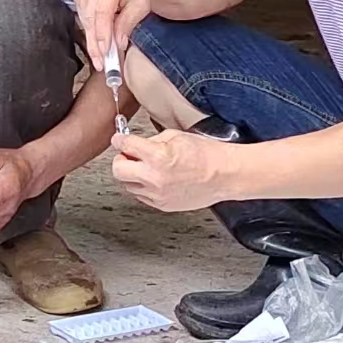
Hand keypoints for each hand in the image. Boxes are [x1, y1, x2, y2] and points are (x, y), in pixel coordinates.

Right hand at [73, 0, 153, 70]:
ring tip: (100, 58)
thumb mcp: (141, 5)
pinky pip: (81, 17)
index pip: (103, 12)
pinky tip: (96, 43)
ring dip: (92, 40)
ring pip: (84, 20)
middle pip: (91, 19)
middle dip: (95, 44)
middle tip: (102, 64)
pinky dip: (89, 31)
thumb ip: (128, 23)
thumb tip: (119, 44)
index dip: (103, 34)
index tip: (105, 52)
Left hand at [112, 128, 232, 212]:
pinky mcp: (163, 205)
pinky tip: (154, 179)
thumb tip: (136, 145)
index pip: (125, 145)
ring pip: (128, 185)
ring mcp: (158, 195)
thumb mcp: (176, 137)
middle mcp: (154, 178)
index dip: (119, 140)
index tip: (119, 139)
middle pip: (118, 170)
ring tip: (144, 168)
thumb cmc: (207, 155)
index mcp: (157, 156)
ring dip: (131, 175)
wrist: (224, 175)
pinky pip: (142, 196)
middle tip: (128, 155)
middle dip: (120, 160)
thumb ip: (151, 141)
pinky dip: (143, 187)